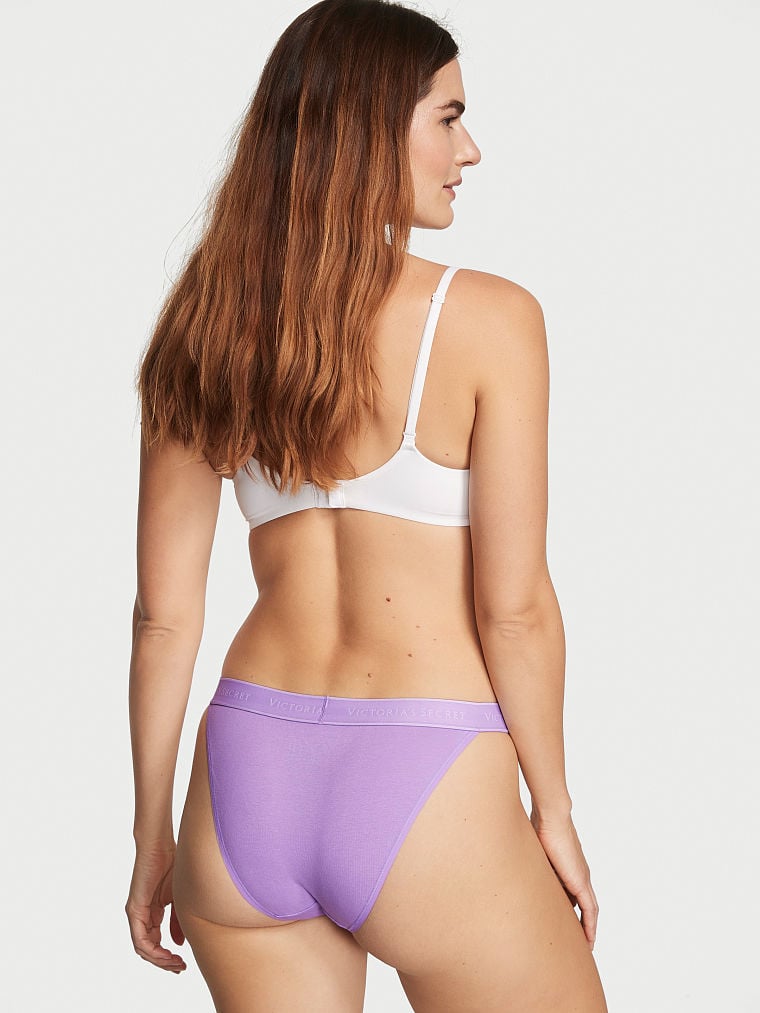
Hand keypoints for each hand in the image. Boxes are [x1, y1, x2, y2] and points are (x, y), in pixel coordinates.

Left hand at [125, 843, 186, 972]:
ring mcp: (136, 914)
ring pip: (143, 948)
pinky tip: (165, 953)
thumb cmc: (171, 865)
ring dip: (159, 959)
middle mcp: (141, 917)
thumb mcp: (178, 899)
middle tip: (180, 968)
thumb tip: (178, 945)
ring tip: (175, 963)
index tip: (182, 963)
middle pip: (149, 949)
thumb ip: (177, 922)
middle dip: (165, 962)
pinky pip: (139, 938)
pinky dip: (152, 950)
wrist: (160, 846)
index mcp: (152, 913)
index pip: (156, 943)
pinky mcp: (134, 910)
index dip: (168, 956)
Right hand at [530, 810, 599, 949]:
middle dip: (580, 922)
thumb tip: (510, 864)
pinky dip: (591, 925)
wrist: (550, 816)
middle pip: (582, 904)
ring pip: (589, 910)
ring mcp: (582, 878)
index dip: (569, 908)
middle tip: (575, 940)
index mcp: (567, 866)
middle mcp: (578, 873)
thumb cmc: (539, 825)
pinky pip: (591, 910)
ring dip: (588, 927)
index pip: (571, 892)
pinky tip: (589, 939)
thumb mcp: (532, 849)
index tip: (564, 922)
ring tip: (584, 945)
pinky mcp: (581, 882)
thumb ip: (527, 860)